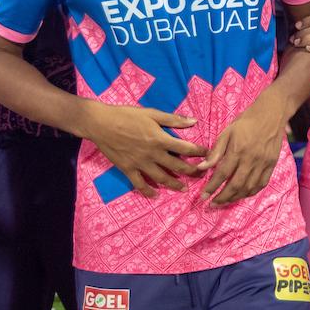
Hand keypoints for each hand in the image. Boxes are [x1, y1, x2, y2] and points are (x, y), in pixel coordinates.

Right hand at [82, 104, 206, 197]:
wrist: (100, 123)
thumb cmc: (127, 115)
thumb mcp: (152, 114)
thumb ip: (173, 120)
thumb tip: (194, 121)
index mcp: (160, 139)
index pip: (186, 149)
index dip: (199, 153)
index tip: (209, 155)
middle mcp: (153, 154)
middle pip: (177, 166)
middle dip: (191, 172)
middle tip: (201, 175)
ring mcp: (140, 164)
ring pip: (161, 178)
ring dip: (174, 184)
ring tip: (183, 189)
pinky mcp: (128, 169)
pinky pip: (140, 184)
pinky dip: (148, 191)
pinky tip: (155, 195)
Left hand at [196, 92, 287, 205]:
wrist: (271, 114)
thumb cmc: (246, 121)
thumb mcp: (227, 132)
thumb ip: (215, 151)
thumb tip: (202, 167)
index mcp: (238, 150)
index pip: (222, 174)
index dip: (212, 187)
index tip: (204, 196)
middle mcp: (251, 159)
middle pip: (236, 185)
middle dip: (222, 198)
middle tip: (212, 204)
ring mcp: (263, 163)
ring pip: (249, 187)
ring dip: (236, 197)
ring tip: (225, 201)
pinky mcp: (272, 164)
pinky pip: (262, 184)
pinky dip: (251, 192)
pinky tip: (243, 194)